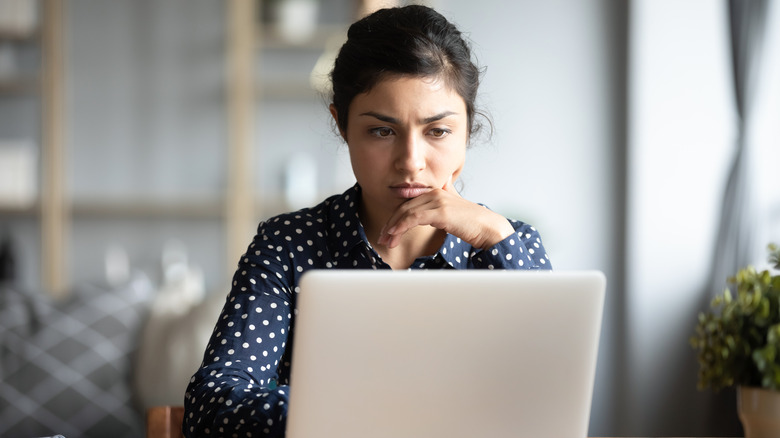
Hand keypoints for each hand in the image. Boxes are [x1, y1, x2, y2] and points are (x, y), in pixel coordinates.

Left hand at [377, 178, 515, 249]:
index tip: (387, 231)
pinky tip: (395, 235)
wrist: (488, 228)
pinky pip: (413, 218)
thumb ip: (444, 198)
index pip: (408, 203)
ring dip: (393, 228)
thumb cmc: (471, 222)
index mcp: (435, 192)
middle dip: (390, 224)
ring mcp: (437, 201)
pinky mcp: (440, 211)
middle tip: (382, 238)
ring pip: (406, 213)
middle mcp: (434, 193)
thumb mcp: (453, 207)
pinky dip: (401, 226)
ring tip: (387, 241)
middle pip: (403, 207)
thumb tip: (441, 187)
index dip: (395, 217)